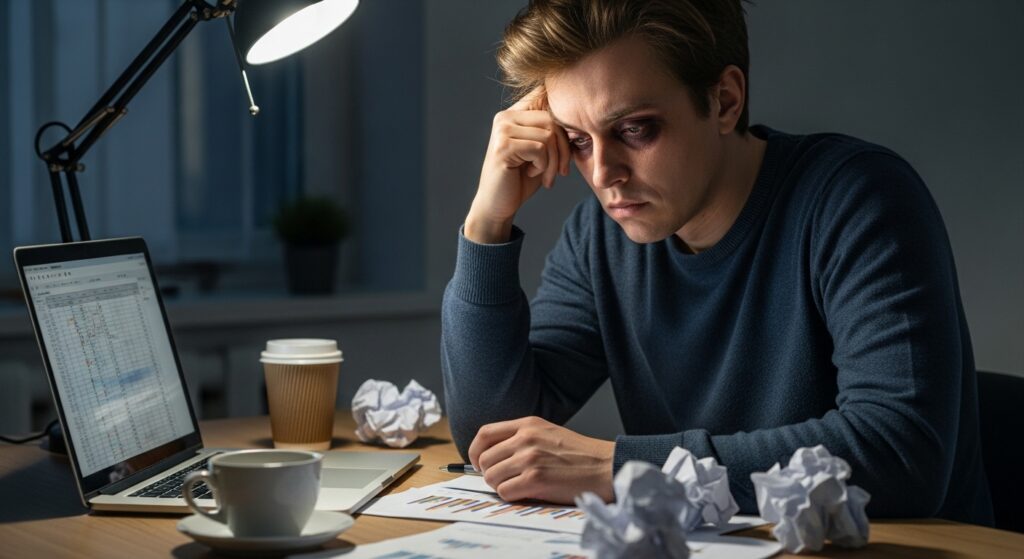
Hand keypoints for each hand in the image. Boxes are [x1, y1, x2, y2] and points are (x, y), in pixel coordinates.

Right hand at [465, 87, 570, 243]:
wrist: (498, 206)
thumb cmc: (522, 179)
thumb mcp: (543, 152)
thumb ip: (554, 133)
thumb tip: (581, 116)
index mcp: (514, 113)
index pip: (545, 98)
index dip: (563, 120)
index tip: (567, 146)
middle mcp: (505, 117)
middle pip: (552, 119)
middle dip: (563, 149)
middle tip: (561, 171)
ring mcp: (502, 130)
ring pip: (548, 135)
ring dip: (553, 161)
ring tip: (546, 175)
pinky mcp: (503, 147)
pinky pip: (539, 148)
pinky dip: (543, 166)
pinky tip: (532, 174)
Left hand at [468, 416, 613, 503]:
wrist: (605, 466)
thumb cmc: (580, 454)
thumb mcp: (548, 432)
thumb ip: (521, 438)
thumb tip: (493, 455)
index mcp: (527, 424)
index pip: (484, 434)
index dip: (475, 451)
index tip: (478, 462)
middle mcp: (525, 438)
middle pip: (484, 459)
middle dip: (490, 473)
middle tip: (504, 480)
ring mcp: (529, 458)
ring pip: (491, 477)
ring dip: (500, 486)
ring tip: (518, 487)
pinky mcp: (535, 479)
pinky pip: (505, 492)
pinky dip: (511, 496)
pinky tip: (527, 493)